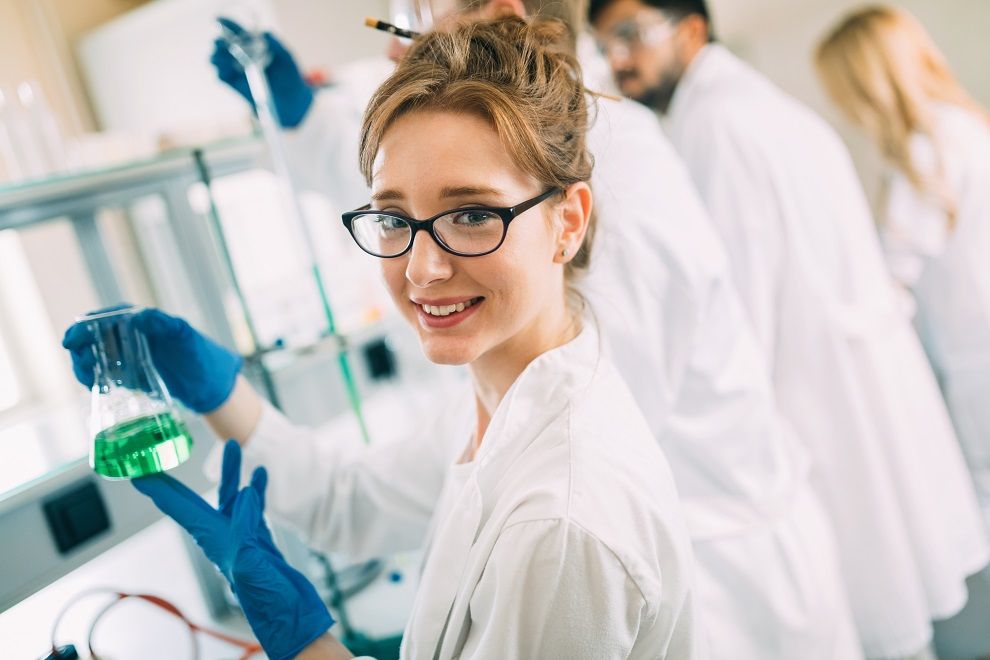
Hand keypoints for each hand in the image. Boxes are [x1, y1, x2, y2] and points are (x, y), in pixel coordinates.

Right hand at [62, 306, 241, 413]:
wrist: (210, 383)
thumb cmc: (201, 354)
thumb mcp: (186, 337)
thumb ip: (166, 324)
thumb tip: (140, 315)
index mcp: (140, 320)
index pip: (104, 318)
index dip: (84, 327)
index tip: (71, 340)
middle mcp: (129, 335)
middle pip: (92, 337)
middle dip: (80, 348)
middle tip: (82, 363)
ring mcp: (126, 355)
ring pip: (93, 356)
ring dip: (83, 365)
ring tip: (88, 377)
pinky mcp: (127, 374)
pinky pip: (102, 374)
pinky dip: (92, 378)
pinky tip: (94, 385)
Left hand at [134, 440, 334, 659]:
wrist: (290, 616)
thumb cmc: (267, 597)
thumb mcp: (250, 560)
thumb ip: (243, 525)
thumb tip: (244, 492)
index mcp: (212, 539)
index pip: (177, 507)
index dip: (157, 488)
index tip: (135, 469)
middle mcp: (220, 536)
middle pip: (194, 499)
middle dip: (177, 477)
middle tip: (159, 454)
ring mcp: (239, 538)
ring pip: (228, 497)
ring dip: (229, 472)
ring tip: (233, 447)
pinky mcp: (259, 540)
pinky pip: (254, 507)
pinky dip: (257, 489)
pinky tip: (261, 475)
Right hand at [211, 17, 313, 127]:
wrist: (292, 100)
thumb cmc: (291, 75)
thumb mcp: (287, 58)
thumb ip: (277, 44)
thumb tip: (265, 32)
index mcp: (252, 44)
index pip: (235, 30)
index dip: (226, 24)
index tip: (220, 21)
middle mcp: (240, 55)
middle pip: (220, 44)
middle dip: (219, 43)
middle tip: (224, 45)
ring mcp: (236, 70)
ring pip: (216, 59)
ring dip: (217, 56)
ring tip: (227, 59)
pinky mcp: (234, 85)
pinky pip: (220, 76)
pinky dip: (221, 71)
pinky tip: (229, 70)